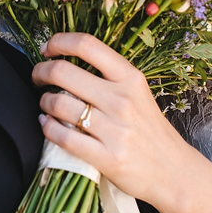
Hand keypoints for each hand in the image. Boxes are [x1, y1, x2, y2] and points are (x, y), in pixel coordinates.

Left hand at [30, 32, 187, 206]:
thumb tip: (67, 60)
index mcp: (130, 78)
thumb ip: (109, 77)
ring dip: (44, 102)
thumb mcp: (138, 93)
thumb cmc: (150, 129)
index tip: (48, 48)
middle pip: (63, 72)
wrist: (173, 170)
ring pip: (58, 104)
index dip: (59, 41)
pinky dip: (47, 128)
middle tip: (38, 78)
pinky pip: (63, 137)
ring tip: (46, 105)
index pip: (87, 45)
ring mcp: (114, 129)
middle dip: (41, 72)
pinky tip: (46, 124)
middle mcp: (122, 100)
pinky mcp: (107, 157)